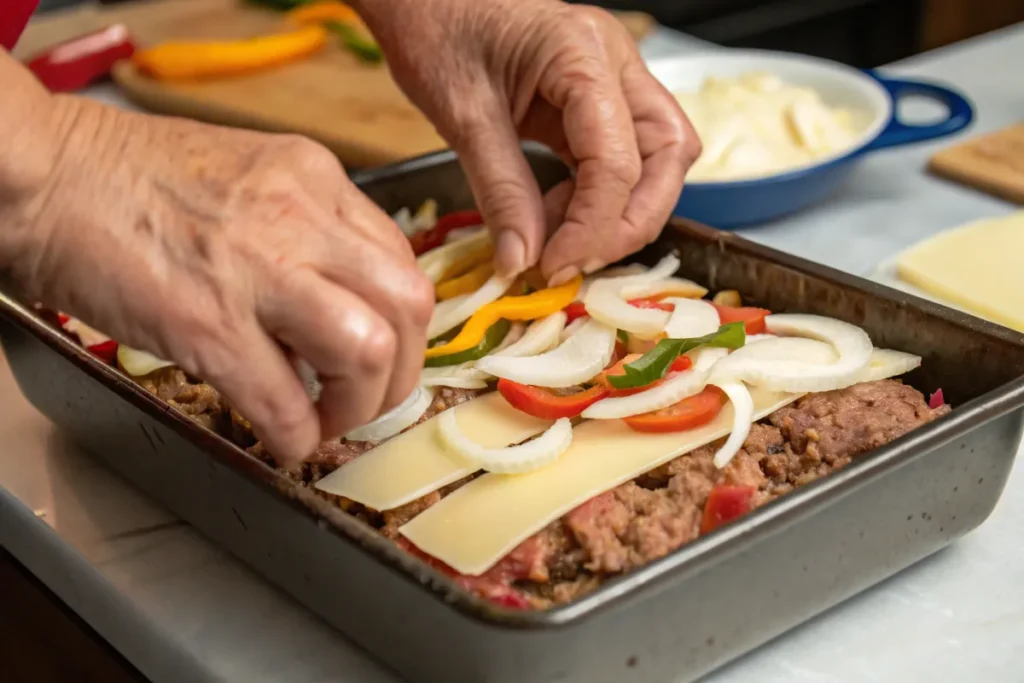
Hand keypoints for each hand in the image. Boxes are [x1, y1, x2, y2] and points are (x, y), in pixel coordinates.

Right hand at [1, 96, 433, 463]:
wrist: (44, 173)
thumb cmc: (132, 179)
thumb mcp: (249, 178)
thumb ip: (305, 228)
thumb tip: (337, 303)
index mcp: (314, 179)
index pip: (403, 262)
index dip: (402, 325)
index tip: (382, 355)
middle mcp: (301, 217)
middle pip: (409, 306)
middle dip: (402, 371)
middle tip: (369, 399)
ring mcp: (258, 270)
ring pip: (368, 350)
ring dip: (359, 406)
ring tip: (326, 420)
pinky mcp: (208, 323)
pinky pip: (285, 401)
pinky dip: (296, 436)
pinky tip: (283, 440)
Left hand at [356, 0, 700, 283]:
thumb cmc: (438, 29)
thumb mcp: (462, 117)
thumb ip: (501, 192)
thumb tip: (523, 261)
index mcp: (583, 54)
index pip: (619, 160)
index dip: (593, 226)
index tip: (553, 264)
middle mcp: (616, 62)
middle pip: (668, 156)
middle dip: (631, 220)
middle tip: (575, 259)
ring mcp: (615, 78)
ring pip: (658, 158)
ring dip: (621, 212)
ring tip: (560, 237)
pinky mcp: (600, 100)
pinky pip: (625, 156)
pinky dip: (598, 196)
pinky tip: (557, 213)